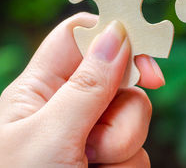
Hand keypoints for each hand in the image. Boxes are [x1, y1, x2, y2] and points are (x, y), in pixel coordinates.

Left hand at [0, 13, 164, 166]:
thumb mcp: (49, 135)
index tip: (145, 57)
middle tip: (95, 144)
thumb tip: (116, 32)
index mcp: (41, 88)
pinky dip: (125, 166)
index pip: (79, 38)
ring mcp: (91, 135)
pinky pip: (138, 149)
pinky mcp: (110, 159)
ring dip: (121, 148)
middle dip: (122, 113)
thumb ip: (88, 85)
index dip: (112, 34)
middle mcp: (69, 107)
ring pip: (135, 118)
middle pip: (120, 81)